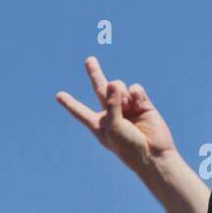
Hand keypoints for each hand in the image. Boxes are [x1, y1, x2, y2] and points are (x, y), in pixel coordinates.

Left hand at [57, 56, 175, 174]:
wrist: (152, 153)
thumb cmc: (128, 145)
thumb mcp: (112, 126)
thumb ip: (110, 103)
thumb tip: (112, 82)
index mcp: (98, 123)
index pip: (80, 111)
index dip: (70, 103)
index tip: (59, 95)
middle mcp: (111, 113)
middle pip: (100, 88)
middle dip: (95, 73)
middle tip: (89, 60)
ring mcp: (127, 107)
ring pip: (118, 86)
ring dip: (120, 92)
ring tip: (127, 106)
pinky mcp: (143, 103)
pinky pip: (135, 88)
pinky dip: (135, 94)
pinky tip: (138, 104)